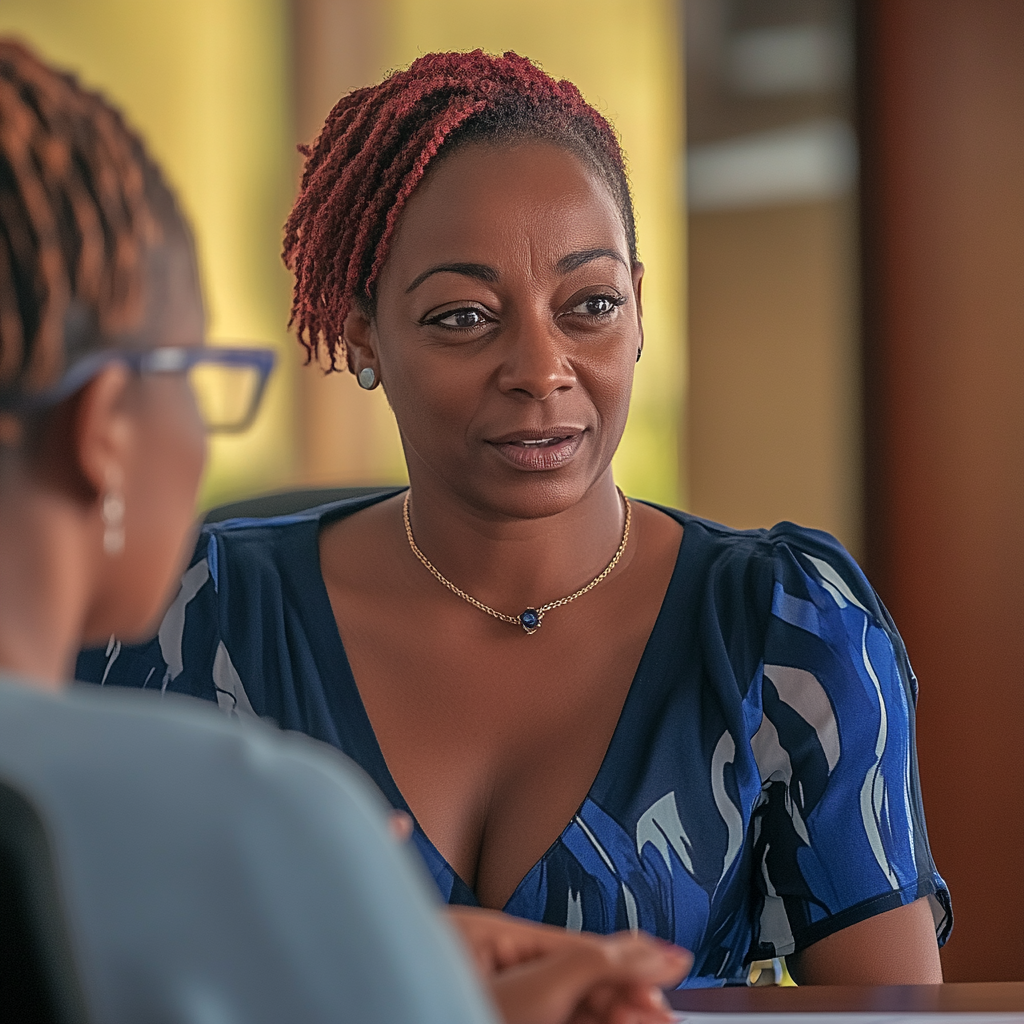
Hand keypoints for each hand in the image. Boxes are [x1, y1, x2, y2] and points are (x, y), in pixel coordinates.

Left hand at [444, 906, 690, 1023]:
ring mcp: (498, 1000)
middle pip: (575, 976)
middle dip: (624, 994)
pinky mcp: (506, 1019)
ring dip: (614, 1013)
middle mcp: (492, 965)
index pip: (574, 943)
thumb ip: (599, 963)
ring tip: (652, 1020)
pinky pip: (559, 1020)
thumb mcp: (540, 988)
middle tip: (664, 1014)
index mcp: (490, 935)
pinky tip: (620, 1023)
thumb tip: (661, 951)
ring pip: (570, 1006)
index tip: (676, 970)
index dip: (627, 960)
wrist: (411, 1017)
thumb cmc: (454, 1008)